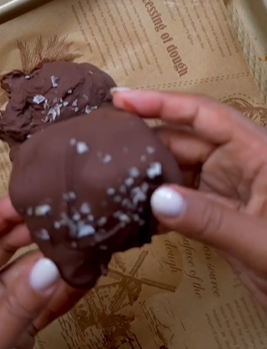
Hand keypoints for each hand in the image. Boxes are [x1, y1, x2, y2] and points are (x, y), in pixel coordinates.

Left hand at [0, 196, 85, 348]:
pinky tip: (85, 278)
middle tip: (67, 220)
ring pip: (27, 273)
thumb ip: (18, 306)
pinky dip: (63, 293)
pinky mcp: (17, 322)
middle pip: (2, 246)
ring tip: (84, 247)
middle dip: (35, 234)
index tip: (32, 199)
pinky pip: (41, 301)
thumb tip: (53, 267)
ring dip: (55, 264)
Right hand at [112, 88, 266, 308]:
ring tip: (111, 182)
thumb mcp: (260, 242)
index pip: (204, 114)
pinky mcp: (212, 211)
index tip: (122, 101)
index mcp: (255, 153)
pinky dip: (157, 206)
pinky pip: (178, 200)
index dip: (161, 102)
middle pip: (182, 142)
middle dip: (145, 145)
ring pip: (176, 172)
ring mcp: (222, 188)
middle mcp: (235, 163)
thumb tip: (158, 199)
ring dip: (147, 179)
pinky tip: (135, 214)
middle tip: (104, 150)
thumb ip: (211, 220)